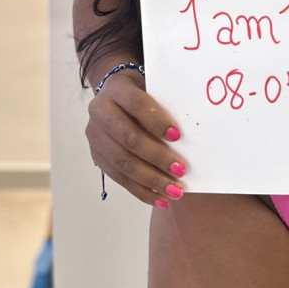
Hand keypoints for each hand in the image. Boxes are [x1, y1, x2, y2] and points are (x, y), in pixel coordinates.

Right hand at [86, 70, 188, 207]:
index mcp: (116, 89)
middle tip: (181, 170)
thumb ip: (165, 103)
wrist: (114, 94)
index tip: (178, 136)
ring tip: (175, 191)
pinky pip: (119, 178)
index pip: (136, 105)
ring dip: (151, 180)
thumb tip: (193, 131)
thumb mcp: (152, 87)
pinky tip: (160, 199)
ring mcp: (95, 136)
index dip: (157, 121)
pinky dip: (142, 191)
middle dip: (157, 157)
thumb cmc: (142, 91)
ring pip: (123, 162)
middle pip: (129, 138)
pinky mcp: (97, 156)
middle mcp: (100, 112)